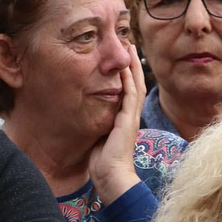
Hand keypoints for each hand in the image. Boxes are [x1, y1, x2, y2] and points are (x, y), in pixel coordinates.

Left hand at [87, 47, 146, 204]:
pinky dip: (129, 80)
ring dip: (133, 66)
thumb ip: (97, 124)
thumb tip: (85, 114)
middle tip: (129, 45)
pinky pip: (130, 96)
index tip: (123, 57)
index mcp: (124, 119)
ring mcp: (131, 117)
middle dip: (133, 64)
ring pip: (136, 85)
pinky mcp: (128, 121)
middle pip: (135, 83)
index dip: (127, 73)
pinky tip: (126, 67)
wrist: (112, 177)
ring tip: (130, 48)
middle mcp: (130, 115)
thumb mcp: (98, 137)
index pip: (128, 90)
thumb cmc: (102, 162)